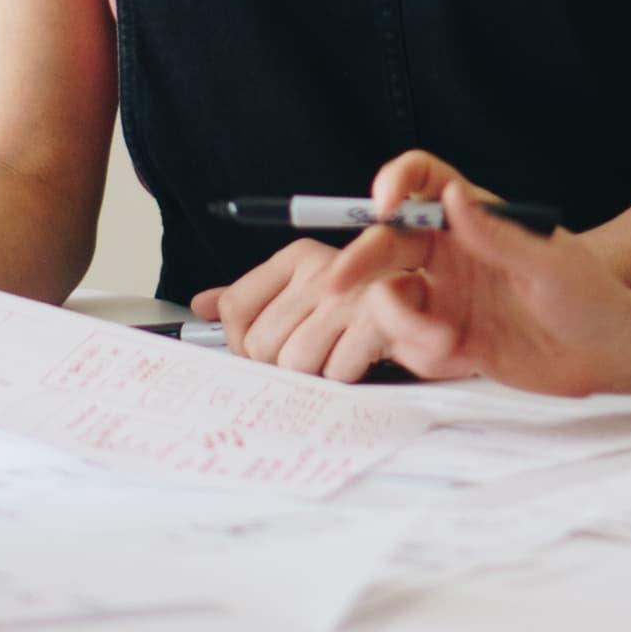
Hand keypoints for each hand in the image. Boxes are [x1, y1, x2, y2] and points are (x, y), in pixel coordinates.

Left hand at [192, 240, 396, 381]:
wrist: (430, 306)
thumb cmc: (359, 301)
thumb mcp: (305, 287)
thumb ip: (252, 296)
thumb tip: (200, 305)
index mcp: (298, 257)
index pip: (235, 306)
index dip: (238, 341)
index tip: (255, 350)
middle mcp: (321, 271)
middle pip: (261, 344)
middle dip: (279, 363)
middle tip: (306, 355)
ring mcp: (349, 297)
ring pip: (294, 363)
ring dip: (313, 371)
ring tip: (333, 354)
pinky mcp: (376, 325)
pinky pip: (334, 372)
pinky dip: (343, 374)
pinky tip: (356, 358)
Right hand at [320, 166, 630, 394]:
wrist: (607, 356)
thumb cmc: (590, 297)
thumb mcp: (549, 264)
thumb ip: (496, 234)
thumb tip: (452, 198)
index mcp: (476, 218)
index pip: (423, 182)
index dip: (394, 183)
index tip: (382, 205)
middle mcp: (452, 252)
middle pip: (387, 243)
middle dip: (359, 261)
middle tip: (338, 283)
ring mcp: (447, 296)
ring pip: (390, 299)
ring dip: (402, 324)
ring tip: (445, 343)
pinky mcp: (448, 338)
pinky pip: (409, 345)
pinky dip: (424, 355)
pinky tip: (463, 359)